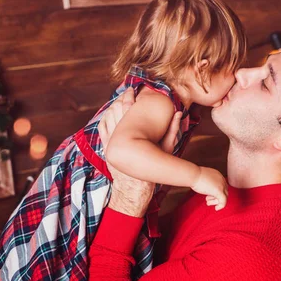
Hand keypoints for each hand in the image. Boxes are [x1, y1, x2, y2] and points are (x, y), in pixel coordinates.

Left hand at [99, 87, 182, 216]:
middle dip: (121, 99)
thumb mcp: (166, 151)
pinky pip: (102, 128)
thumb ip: (172, 131)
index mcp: (132, 136)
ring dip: (113, 107)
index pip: (127, 109)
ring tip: (120, 100)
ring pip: (107, 118)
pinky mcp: (105, 148)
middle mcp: (118, 137)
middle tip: (128, 92)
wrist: (134, 189)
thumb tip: (178, 114)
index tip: (135, 91)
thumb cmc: (152, 170)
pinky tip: (111, 113)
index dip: (130, 97)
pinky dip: (105, 118)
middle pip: (115, 110)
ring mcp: (109, 143)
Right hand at [191, 167, 227, 210]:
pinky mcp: (219, 191)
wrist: (193, 175)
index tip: (209, 196)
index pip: (222, 185)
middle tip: (208, 200)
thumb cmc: (194, 176)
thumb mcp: (203, 178)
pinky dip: (221, 206)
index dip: (216, 192)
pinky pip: (223, 201)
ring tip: (208, 202)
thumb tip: (207, 188)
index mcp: (218, 175)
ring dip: (216, 201)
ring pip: (224, 196)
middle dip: (216, 197)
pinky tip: (216, 208)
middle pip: (224, 191)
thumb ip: (208, 182)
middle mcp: (221, 179)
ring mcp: (221, 185)